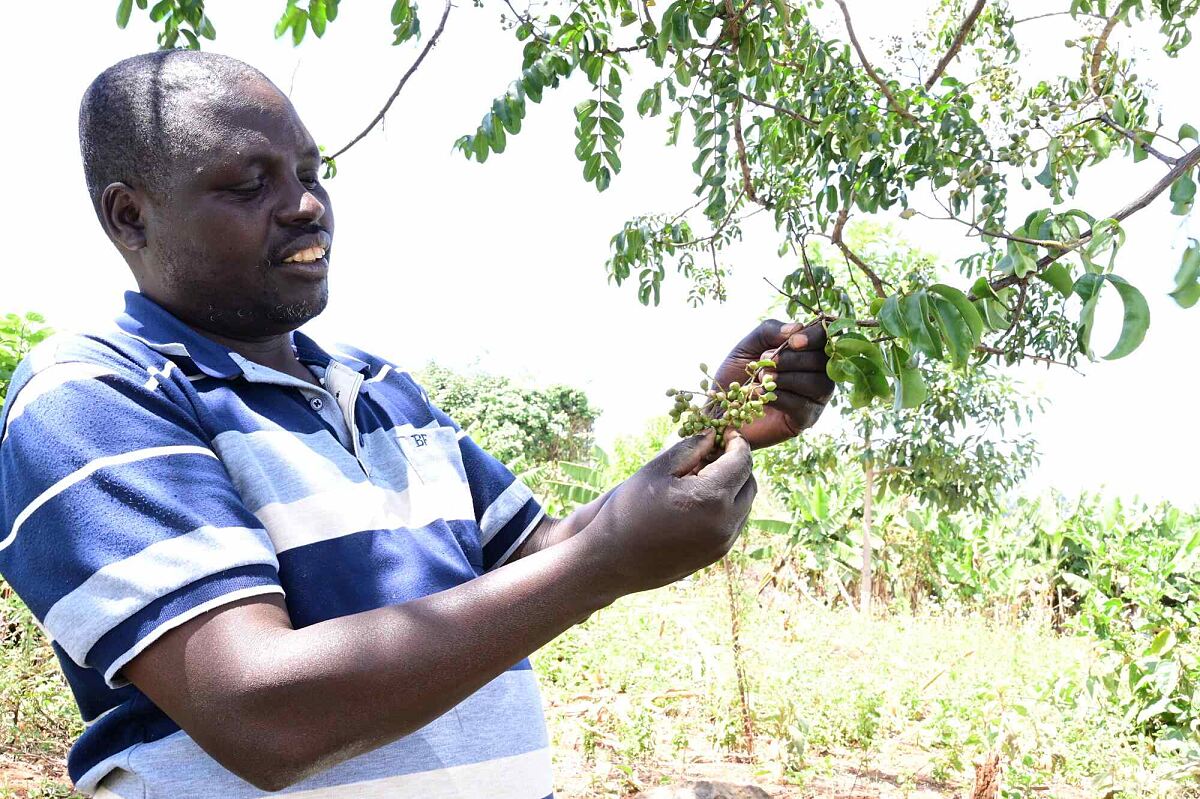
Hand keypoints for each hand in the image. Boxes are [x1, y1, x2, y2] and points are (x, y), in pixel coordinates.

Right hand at [578, 430, 756, 594]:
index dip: (737, 442)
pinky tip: (698, 501)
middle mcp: (724, 523)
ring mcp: (722, 543)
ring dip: (732, 488)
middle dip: (737, 465)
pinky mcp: (715, 556)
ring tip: (702, 477)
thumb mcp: (657, 469)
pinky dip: (725, 508)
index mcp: (712, 497)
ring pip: (744, 506)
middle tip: (714, 453)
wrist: (611, 560)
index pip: (742, 461)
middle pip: (750, 484)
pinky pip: (732, 525)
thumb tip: (713, 435)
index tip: (725, 433)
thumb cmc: (629, 509)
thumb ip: (690, 448)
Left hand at [712, 319, 833, 448]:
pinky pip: (803, 405)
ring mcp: (815, 397)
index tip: (792, 342)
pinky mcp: (806, 418)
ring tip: (762, 378)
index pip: (825, 338)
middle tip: (766, 361)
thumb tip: (797, 327)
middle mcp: (817, 372)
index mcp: (807, 350)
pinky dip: (781, 397)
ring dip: (787, 378)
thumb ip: (769, 331)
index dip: (814, 337)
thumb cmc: (737, 374)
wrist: (722, 408)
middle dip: (792, 359)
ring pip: (818, 383)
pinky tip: (762, 395)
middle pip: (821, 361)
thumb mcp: (748, 346)